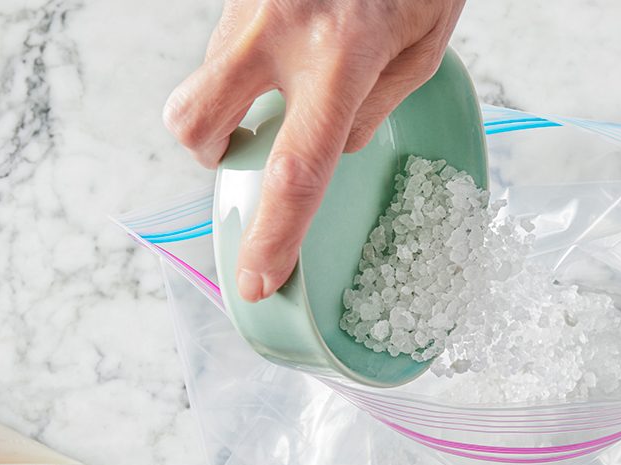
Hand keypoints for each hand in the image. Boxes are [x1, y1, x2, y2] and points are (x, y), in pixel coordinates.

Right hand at [162, 0, 466, 302]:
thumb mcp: (423, 46)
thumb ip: (372, 108)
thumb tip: (329, 148)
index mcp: (342, 54)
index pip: (298, 169)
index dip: (272, 236)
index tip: (257, 281)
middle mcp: (279, 28)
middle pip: (197, 124)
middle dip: (209, 153)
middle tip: (243, 151)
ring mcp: (249, 2)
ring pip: (205, 79)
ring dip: (231, 101)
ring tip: (287, 81)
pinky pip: (222, 43)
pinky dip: (244, 62)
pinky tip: (290, 44)